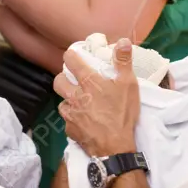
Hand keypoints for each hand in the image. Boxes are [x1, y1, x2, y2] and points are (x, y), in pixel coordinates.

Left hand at [54, 38, 139, 156]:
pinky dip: (73, 118)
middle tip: (74, 80)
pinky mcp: (69, 129)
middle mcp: (74, 96)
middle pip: (58, 81)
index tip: (74, 56)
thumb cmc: (122, 113)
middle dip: (64, 78)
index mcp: (88, 82)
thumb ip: (124, 62)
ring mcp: (70, 114)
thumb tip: (123, 40)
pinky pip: (67, 120)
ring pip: (61, 101)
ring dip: (68, 99)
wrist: (114, 147)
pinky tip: (83, 121)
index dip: (71, 55)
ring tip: (80, 102)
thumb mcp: (128, 85)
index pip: (71, 61)